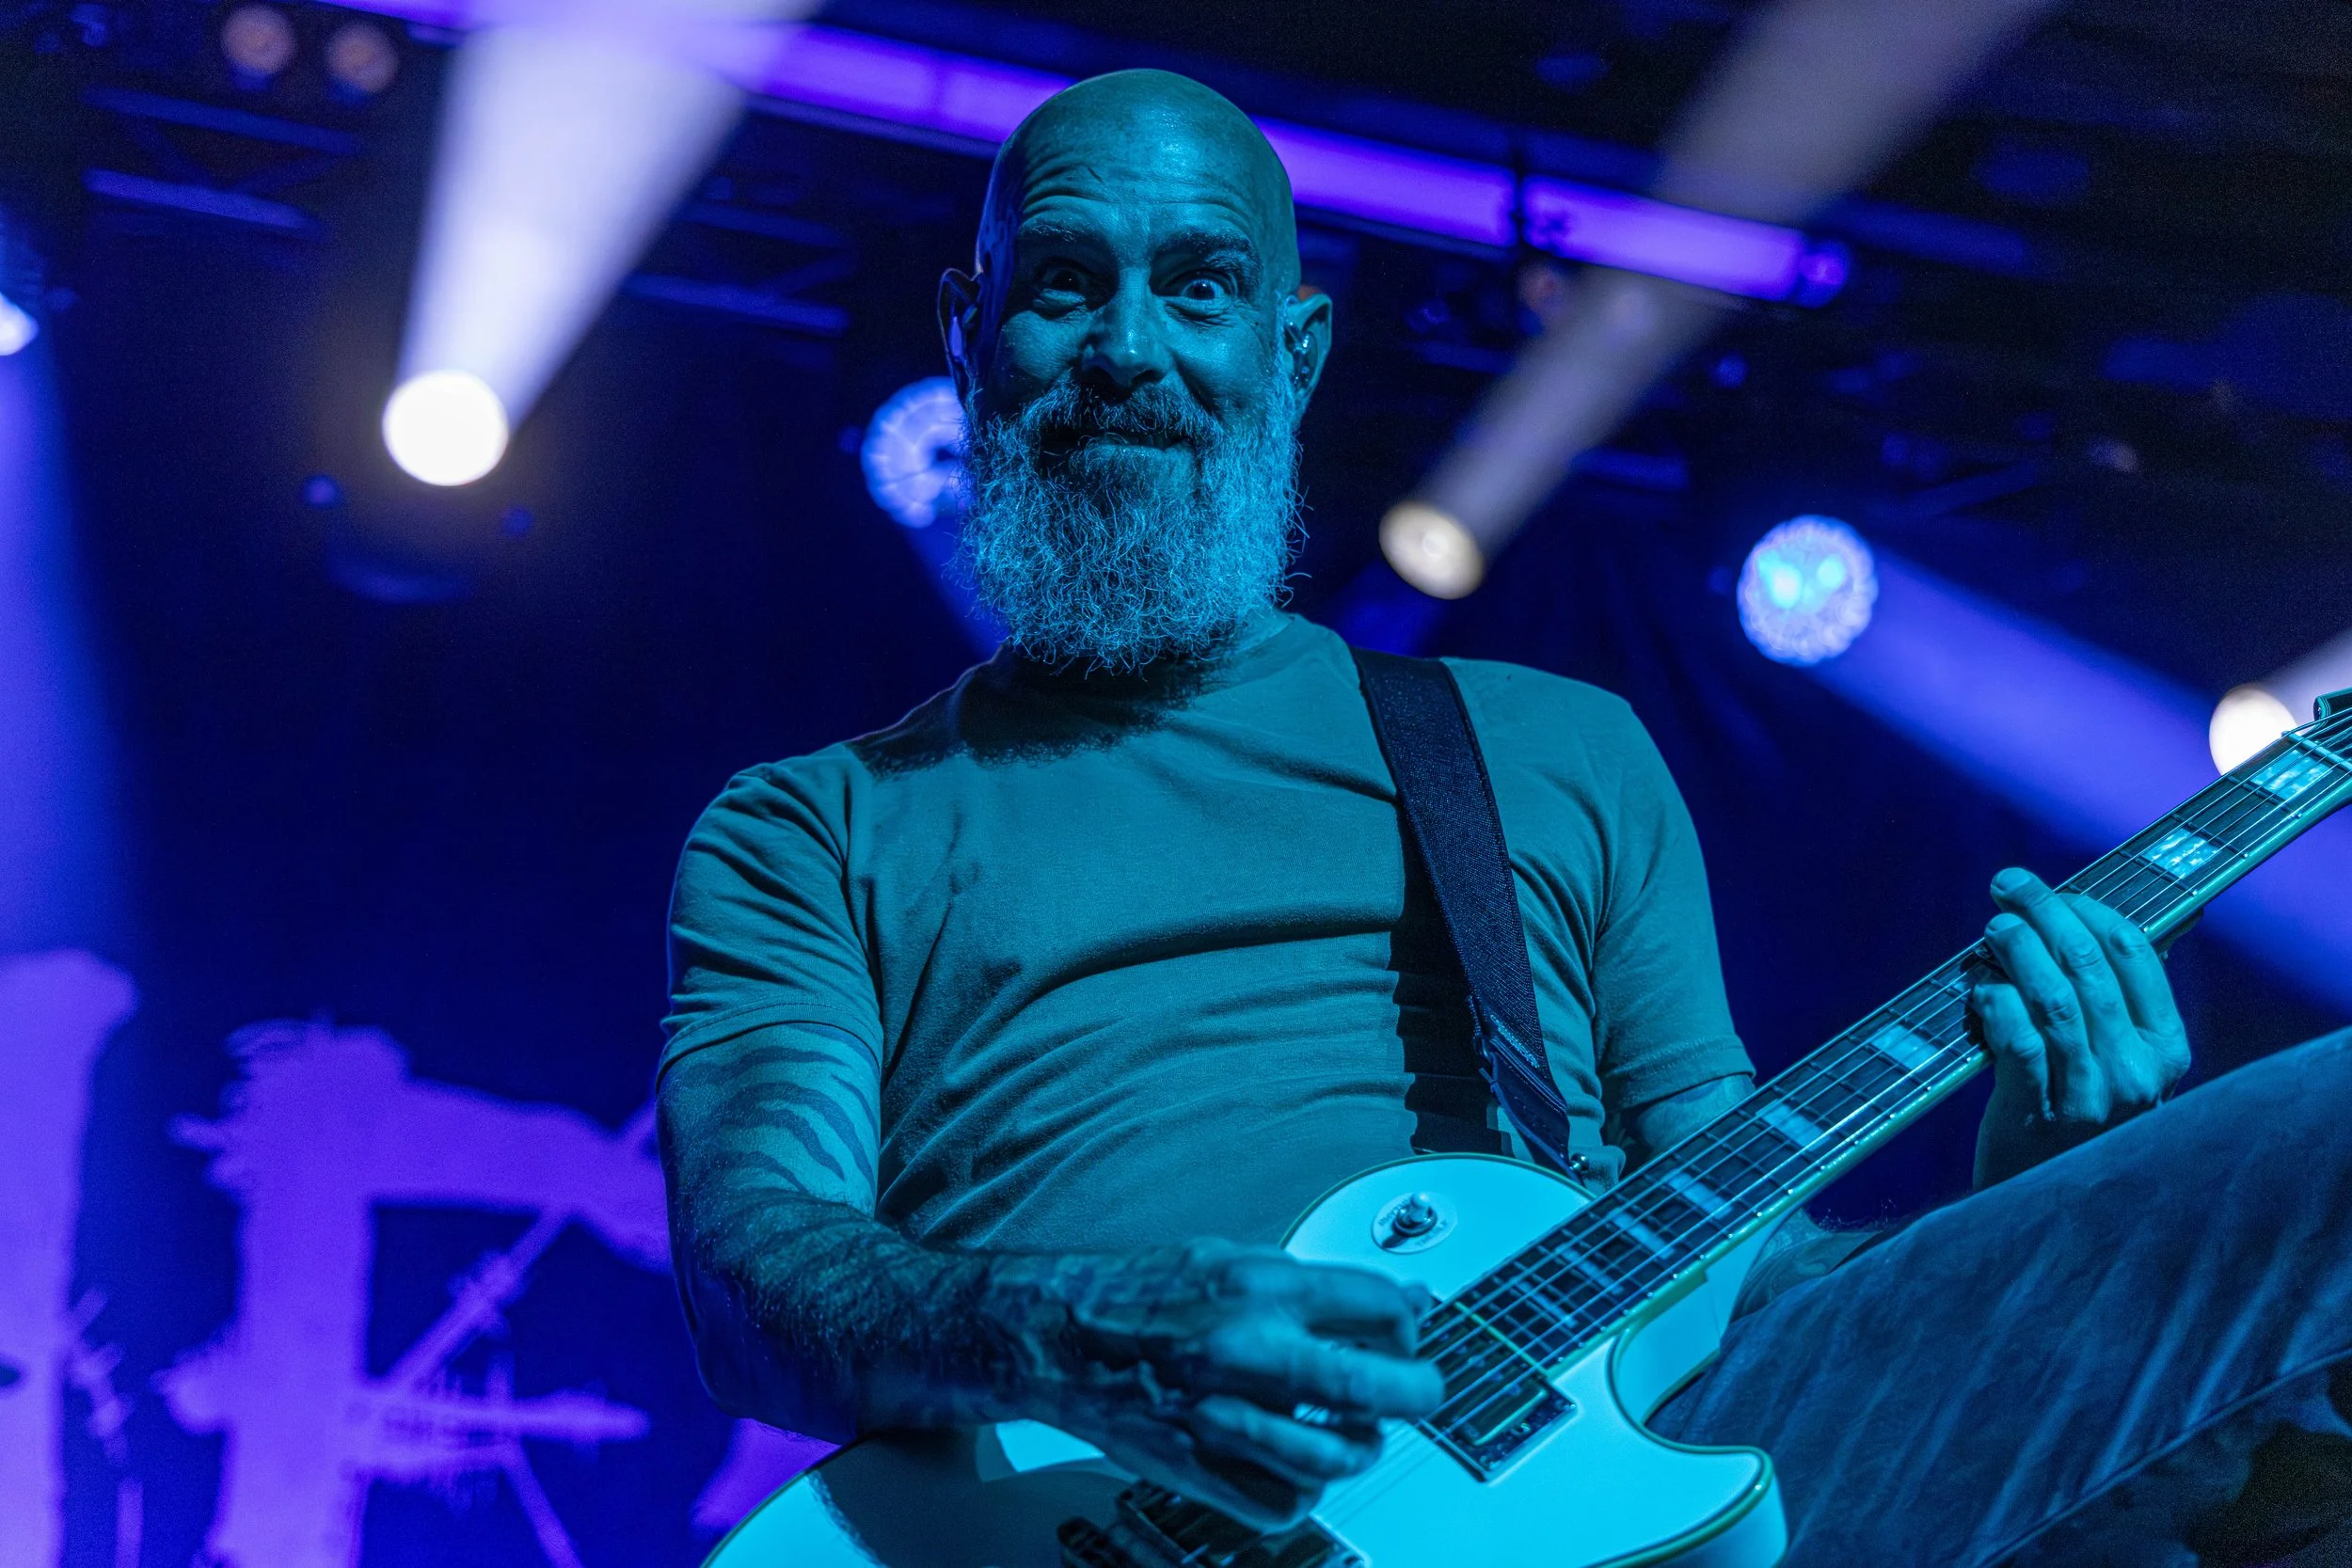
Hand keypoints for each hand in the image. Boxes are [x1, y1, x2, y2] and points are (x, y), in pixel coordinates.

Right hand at [989, 1240, 1443, 1530]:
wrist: (1058, 1335)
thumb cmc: (1141, 1293)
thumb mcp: (1234, 1258)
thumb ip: (1317, 1283)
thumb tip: (1403, 1298)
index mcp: (1262, 1288)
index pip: (1383, 1308)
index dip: (1408, 1327)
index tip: (1401, 1336)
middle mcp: (1252, 1350)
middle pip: (1383, 1389)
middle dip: (1420, 1394)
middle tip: (1416, 1394)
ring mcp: (1227, 1415)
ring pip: (1340, 1458)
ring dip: (1356, 1449)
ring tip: (1346, 1431)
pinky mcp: (1201, 1468)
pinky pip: (1283, 1504)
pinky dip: (1297, 1492)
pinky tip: (1287, 1464)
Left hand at [1969, 868, 2191, 1188]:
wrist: (2045, 1200)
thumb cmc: (2077, 1115)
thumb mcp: (2117, 1062)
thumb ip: (2121, 1000)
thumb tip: (2129, 917)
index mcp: (2166, 1049)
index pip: (2135, 954)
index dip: (2089, 908)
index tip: (2055, 887)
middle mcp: (2137, 1072)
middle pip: (2087, 967)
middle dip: (2045, 913)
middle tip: (2007, 886)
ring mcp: (2091, 1096)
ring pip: (2053, 999)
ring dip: (2017, 951)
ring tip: (1992, 928)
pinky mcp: (2040, 1115)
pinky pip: (2019, 1044)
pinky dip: (1997, 1004)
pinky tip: (1980, 987)